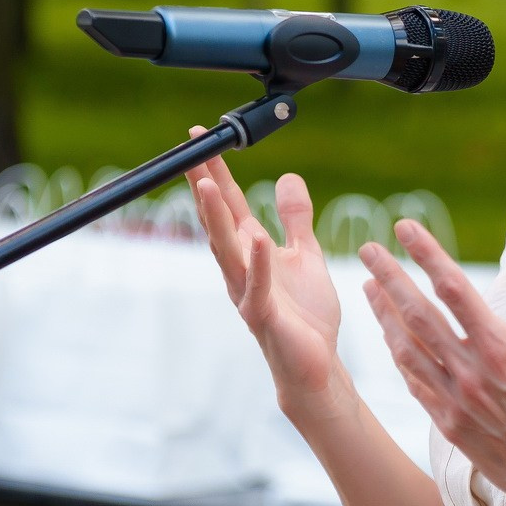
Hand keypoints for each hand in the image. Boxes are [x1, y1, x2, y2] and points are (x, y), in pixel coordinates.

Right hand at [184, 133, 346, 417]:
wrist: (314, 367)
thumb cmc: (306, 315)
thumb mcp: (304, 256)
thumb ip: (295, 220)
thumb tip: (289, 178)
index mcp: (252, 252)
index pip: (230, 205)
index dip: (216, 172)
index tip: (201, 138)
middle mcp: (242, 270)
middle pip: (219, 221)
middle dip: (205, 186)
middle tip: (191, 152)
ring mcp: (249, 294)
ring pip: (228, 251)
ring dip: (217, 219)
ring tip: (208, 186)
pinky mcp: (264, 317)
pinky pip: (258, 288)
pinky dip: (258, 263)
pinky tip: (257, 239)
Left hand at [361, 219, 505, 505]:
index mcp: (502, 350)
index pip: (457, 291)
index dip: (428, 256)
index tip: (406, 229)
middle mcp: (471, 373)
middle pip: (419, 315)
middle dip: (391, 278)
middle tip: (368, 249)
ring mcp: (455, 401)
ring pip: (408, 348)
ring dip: (385, 315)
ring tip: (367, 287)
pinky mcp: (449, 424)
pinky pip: (414, 382)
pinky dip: (397, 355)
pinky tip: (388, 339)